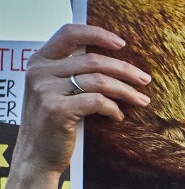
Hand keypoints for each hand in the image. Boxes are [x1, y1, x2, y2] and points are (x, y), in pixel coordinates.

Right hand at [17, 24, 149, 174]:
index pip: (69, 33)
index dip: (98, 34)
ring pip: (99, 80)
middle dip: (125, 70)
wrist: (36, 156)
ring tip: (141, 100)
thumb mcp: (55, 90)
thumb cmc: (53, 122)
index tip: (123, 44)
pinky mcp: (56, 109)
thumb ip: (73, 72)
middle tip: (145, 80)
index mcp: (39, 61)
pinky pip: (97, 101)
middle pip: (93, 60)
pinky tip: (118, 116)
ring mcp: (46, 90)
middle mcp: (39, 72)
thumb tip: (115, 62)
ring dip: (126, 91)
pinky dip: (113, 108)